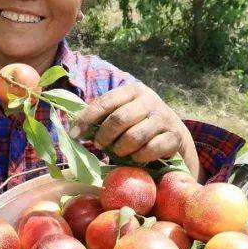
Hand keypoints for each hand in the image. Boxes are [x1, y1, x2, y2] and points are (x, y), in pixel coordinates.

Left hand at [69, 83, 199, 176]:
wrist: (174, 134)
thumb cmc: (139, 125)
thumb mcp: (122, 115)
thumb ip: (103, 117)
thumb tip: (73, 129)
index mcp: (132, 91)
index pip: (104, 102)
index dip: (86, 119)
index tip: (73, 134)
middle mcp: (149, 100)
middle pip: (118, 119)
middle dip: (104, 136)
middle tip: (100, 145)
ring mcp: (163, 118)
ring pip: (133, 137)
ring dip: (121, 149)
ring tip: (119, 151)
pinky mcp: (174, 137)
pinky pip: (149, 150)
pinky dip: (139, 157)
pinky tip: (137, 157)